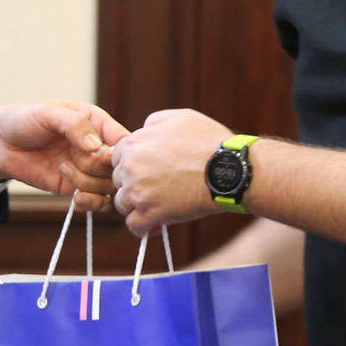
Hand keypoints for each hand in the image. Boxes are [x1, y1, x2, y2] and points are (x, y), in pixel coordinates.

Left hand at [0, 102, 127, 212]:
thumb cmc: (23, 119)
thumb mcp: (48, 112)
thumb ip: (74, 125)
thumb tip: (96, 147)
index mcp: (96, 123)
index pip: (123, 140)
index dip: (118, 153)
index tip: (101, 155)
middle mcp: (95, 147)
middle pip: (117, 168)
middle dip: (99, 169)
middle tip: (77, 162)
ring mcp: (86, 169)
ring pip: (108, 187)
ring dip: (89, 185)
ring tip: (63, 170)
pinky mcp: (74, 187)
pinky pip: (95, 201)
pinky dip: (89, 203)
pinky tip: (74, 198)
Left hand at [111, 109, 236, 235]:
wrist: (228, 169)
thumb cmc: (209, 142)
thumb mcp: (179, 117)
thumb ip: (153, 123)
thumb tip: (143, 130)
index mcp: (133, 144)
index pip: (116, 159)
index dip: (132, 165)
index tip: (147, 172)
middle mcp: (130, 167)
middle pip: (118, 181)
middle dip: (133, 185)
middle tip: (156, 189)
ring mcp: (138, 192)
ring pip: (123, 204)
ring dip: (137, 206)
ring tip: (157, 205)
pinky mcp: (150, 214)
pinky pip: (134, 226)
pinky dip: (143, 227)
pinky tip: (155, 224)